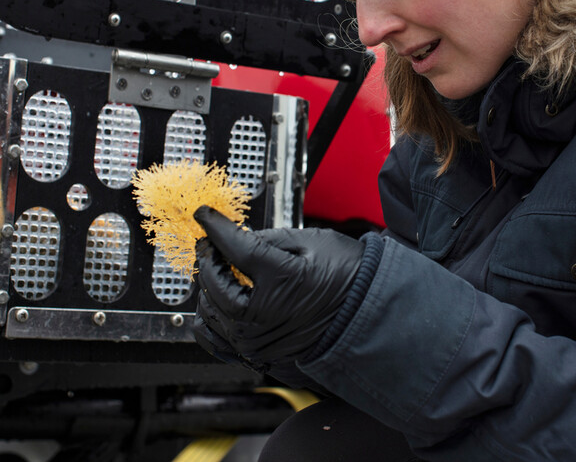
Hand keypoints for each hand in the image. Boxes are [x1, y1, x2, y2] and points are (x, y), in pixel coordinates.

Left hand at [192, 206, 363, 364]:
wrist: (370, 319)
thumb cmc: (349, 280)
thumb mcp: (313, 243)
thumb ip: (269, 239)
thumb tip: (237, 238)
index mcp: (281, 281)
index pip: (233, 248)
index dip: (216, 228)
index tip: (205, 217)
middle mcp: (264, 317)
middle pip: (213, 285)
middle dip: (208, 260)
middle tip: (211, 245)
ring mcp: (258, 343)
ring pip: (209, 314)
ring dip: (207, 290)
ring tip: (216, 273)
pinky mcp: (258, 358)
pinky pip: (215, 342)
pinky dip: (209, 320)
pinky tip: (215, 304)